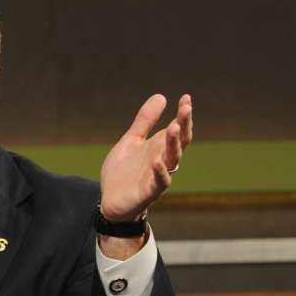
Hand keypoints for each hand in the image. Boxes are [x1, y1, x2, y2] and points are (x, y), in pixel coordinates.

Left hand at [100, 94, 193, 220]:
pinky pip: (160, 183)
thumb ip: (144, 122)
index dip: (183, 115)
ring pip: (172, 160)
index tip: (186, 97)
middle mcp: (163, 160)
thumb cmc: (123, 171)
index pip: (178, 129)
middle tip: (186, 109)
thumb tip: (161, 96)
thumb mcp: (131, 141)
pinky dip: (160, 172)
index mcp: (159, 147)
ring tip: (173, 127)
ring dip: (174, 144)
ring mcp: (157, 176)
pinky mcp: (148, 192)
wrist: (109, 200)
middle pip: (180, 142)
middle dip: (184, 125)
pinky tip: (157, 160)